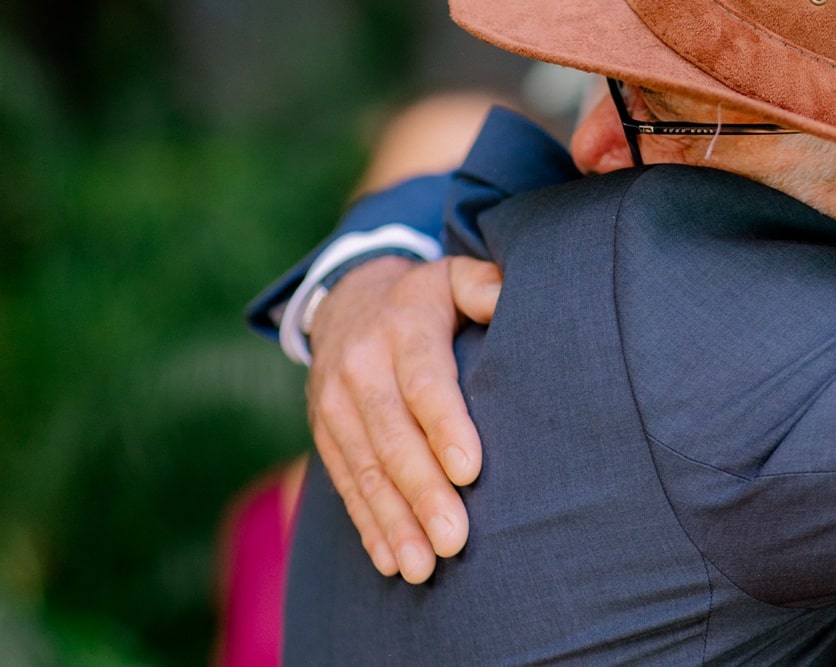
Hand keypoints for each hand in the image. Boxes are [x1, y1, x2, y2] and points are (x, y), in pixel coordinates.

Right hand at [306, 254, 502, 582]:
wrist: (348, 300)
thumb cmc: (426, 298)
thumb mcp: (453, 274)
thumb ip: (482, 283)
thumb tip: (504, 297)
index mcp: (400, 327)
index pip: (424, 382)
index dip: (446, 426)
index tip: (471, 470)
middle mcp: (359, 367)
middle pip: (392, 437)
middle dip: (422, 491)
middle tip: (454, 538)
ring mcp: (334, 405)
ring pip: (365, 470)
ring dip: (394, 522)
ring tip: (422, 567)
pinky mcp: (324, 435)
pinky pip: (344, 484)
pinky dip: (367, 525)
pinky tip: (390, 560)